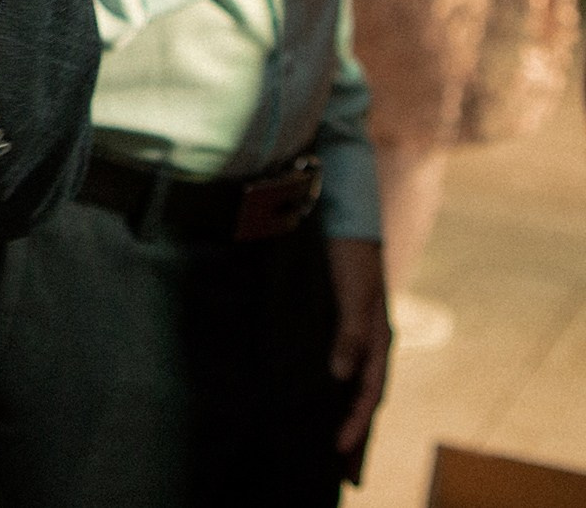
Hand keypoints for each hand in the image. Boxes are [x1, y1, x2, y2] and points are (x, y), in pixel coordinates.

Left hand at [327, 236, 389, 471]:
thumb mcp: (355, 297)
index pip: (369, 397)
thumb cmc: (352, 260)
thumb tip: (341, 377)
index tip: (337, 452)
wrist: (343, 222)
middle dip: (355, 435)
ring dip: (342, 417)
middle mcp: (368, 346)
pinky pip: (335, 366)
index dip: (354, 425)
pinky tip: (316, 400)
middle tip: (343, 473)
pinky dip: (330, 390)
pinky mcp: (334, 325)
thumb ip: (351, 335)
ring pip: (349, 388)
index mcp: (378, 344)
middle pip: (362, 401)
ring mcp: (352, 337)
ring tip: (332, 450)